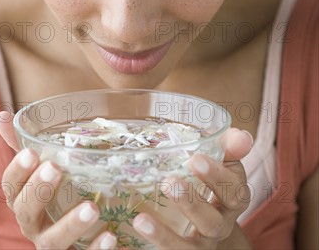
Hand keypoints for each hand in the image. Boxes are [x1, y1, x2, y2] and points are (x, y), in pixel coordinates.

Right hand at [0, 111, 116, 249]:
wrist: (76, 238)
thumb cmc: (56, 195)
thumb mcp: (43, 169)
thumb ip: (23, 143)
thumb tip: (1, 115)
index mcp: (24, 200)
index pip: (10, 186)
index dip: (17, 171)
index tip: (32, 153)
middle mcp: (34, 225)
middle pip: (25, 212)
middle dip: (38, 191)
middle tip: (56, 168)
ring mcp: (53, 244)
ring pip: (52, 242)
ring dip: (70, 225)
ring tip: (92, 208)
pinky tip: (110, 236)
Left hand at [131, 128, 253, 248]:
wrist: (207, 219)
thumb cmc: (211, 179)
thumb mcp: (221, 161)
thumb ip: (228, 147)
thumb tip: (241, 136)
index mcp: (233, 197)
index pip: (233, 189)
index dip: (216, 176)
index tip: (196, 159)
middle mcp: (220, 225)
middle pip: (212, 222)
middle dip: (192, 204)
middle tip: (169, 183)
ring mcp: (201, 244)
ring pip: (189, 248)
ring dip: (165, 236)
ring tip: (141, 219)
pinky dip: (153, 246)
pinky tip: (133, 236)